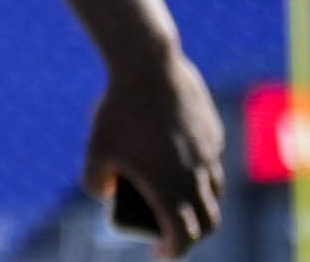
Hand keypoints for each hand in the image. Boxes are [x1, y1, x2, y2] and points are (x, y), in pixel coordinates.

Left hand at [82, 48, 222, 255]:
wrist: (148, 66)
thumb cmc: (118, 110)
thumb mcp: (96, 147)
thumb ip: (94, 180)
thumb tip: (105, 194)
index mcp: (170, 188)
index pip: (183, 235)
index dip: (173, 250)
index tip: (160, 253)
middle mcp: (197, 176)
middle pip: (208, 221)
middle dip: (193, 234)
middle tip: (174, 233)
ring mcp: (210, 154)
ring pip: (215, 191)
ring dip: (201, 203)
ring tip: (180, 199)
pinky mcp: (214, 132)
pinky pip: (213, 160)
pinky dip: (202, 171)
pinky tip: (183, 161)